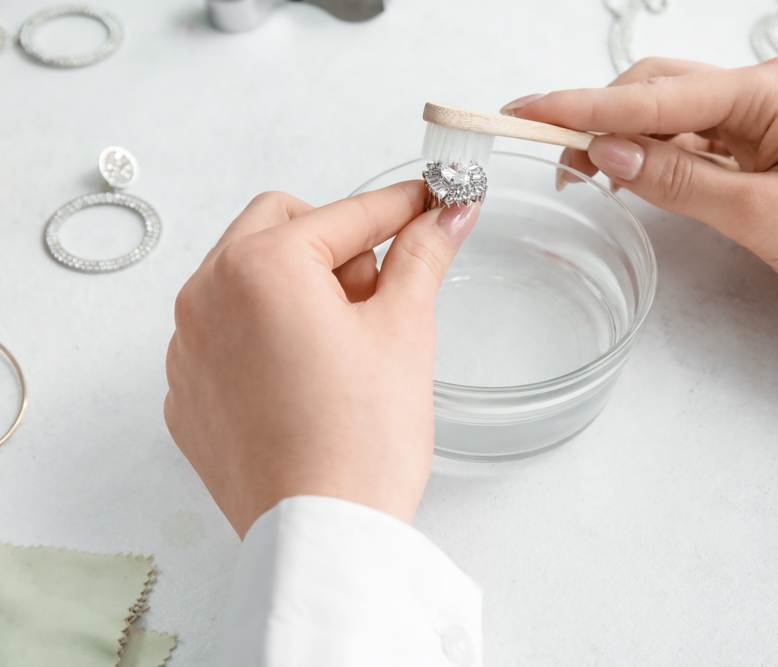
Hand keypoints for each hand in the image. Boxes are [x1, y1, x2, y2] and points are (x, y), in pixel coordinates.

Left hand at [164, 182, 478, 536]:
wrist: (323, 534)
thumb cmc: (362, 438)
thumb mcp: (404, 330)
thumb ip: (422, 257)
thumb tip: (449, 215)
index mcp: (261, 267)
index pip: (346, 214)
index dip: (400, 206)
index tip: (431, 203)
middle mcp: (207, 296)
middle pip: (279, 227)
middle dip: (336, 243)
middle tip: (381, 289)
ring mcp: (189, 348)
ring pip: (247, 277)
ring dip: (298, 286)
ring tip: (346, 343)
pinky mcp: (188, 393)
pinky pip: (226, 332)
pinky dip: (266, 333)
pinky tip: (308, 378)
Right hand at [501, 57, 777, 307]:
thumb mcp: (759, 213)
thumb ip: (678, 179)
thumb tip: (606, 153)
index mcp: (765, 92)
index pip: (653, 97)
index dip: (583, 107)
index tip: (526, 110)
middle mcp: (759, 90)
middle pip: (655, 91)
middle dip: (597, 119)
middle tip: (548, 155)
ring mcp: (758, 114)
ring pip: (668, 113)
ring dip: (622, 138)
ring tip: (579, 171)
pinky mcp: (756, 141)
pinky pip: (690, 138)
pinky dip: (653, 154)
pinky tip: (627, 173)